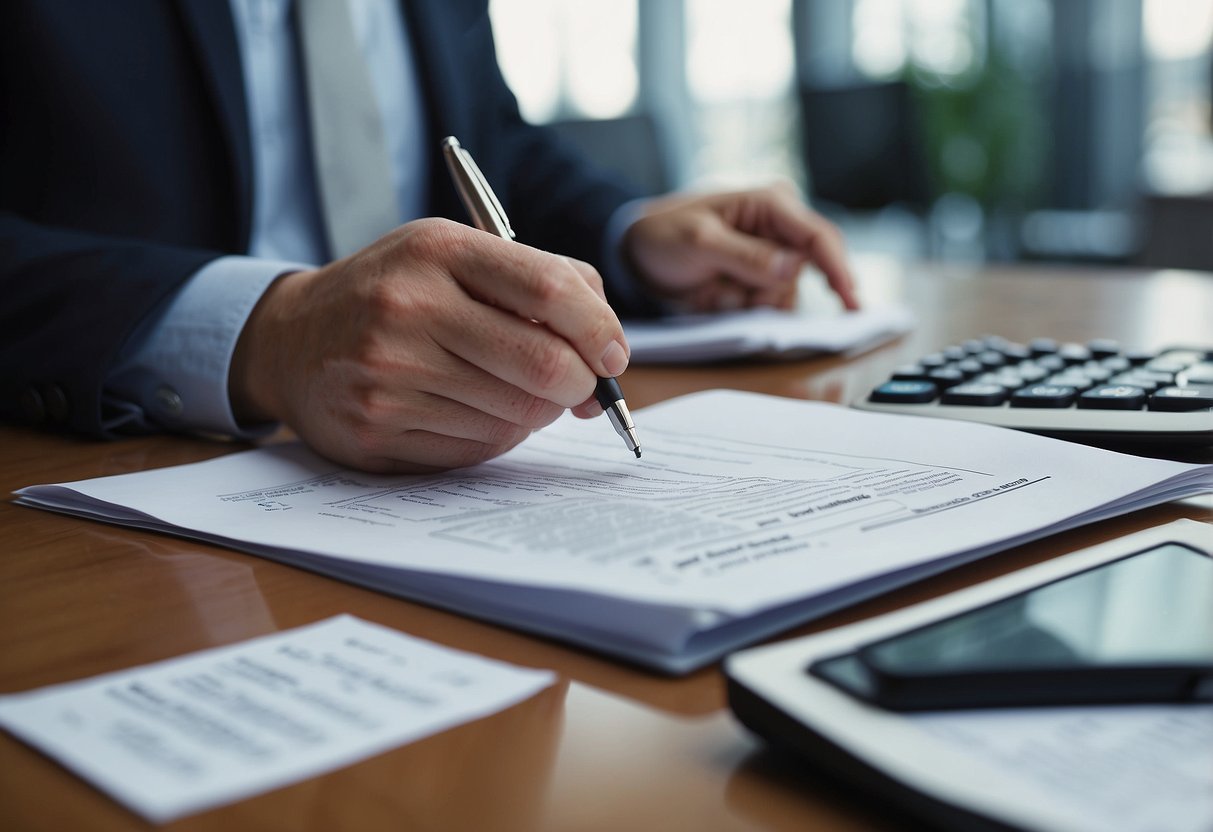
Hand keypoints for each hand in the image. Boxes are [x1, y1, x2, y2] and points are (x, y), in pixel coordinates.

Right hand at [229, 219, 629, 472]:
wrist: (292, 339)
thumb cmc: (396, 294)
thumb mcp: (454, 255)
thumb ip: (538, 280)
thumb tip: (609, 349)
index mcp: (437, 251)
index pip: (549, 288)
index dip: (599, 328)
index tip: (613, 354)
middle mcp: (408, 309)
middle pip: (542, 364)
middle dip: (578, 385)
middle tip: (577, 386)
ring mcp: (388, 373)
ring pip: (516, 415)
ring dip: (534, 412)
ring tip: (505, 388)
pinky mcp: (377, 428)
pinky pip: (478, 448)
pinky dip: (494, 435)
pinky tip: (468, 409)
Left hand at [622, 183, 858, 312]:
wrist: (638, 254)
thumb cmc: (665, 234)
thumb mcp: (699, 241)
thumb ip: (744, 255)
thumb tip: (790, 267)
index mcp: (772, 203)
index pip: (819, 238)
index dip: (839, 270)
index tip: (852, 303)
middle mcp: (781, 229)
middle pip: (802, 275)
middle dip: (763, 289)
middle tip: (723, 284)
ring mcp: (772, 258)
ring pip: (782, 297)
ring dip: (745, 301)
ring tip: (710, 285)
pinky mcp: (760, 281)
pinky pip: (766, 308)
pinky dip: (738, 308)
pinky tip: (713, 292)